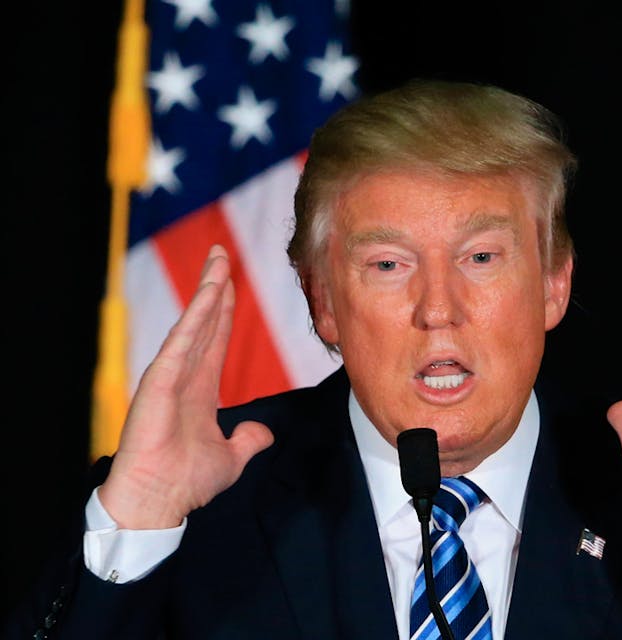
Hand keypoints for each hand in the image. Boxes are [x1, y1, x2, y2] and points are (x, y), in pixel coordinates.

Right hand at [99, 245, 273, 528]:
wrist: (158, 503)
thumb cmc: (185, 482)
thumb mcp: (231, 457)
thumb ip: (247, 441)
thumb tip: (262, 433)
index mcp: (200, 390)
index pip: (216, 339)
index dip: (223, 310)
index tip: (230, 281)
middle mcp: (184, 376)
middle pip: (204, 322)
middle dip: (214, 287)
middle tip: (221, 253)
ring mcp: (170, 377)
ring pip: (193, 325)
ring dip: (207, 292)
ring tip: (219, 261)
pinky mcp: (159, 383)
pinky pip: (181, 343)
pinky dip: (195, 318)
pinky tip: (209, 294)